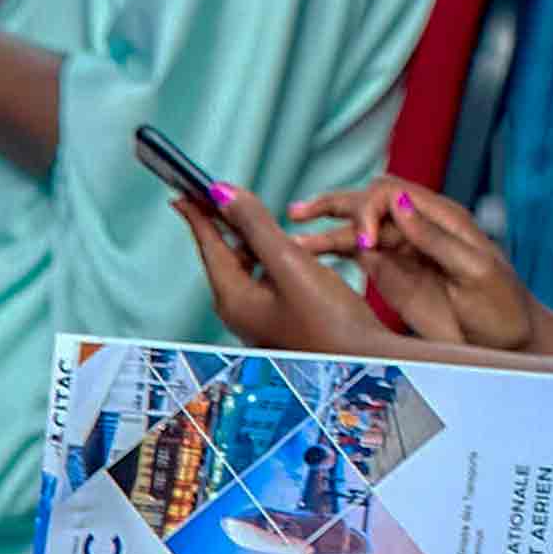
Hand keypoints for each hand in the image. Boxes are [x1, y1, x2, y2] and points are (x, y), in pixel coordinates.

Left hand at [170, 188, 408, 358]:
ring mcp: (263, 322)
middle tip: (228, 198)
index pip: (209, 246)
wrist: (368, 361)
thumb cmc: (330, 322)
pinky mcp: (286, 323)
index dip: (198, 215)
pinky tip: (291, 253)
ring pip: (250, 270)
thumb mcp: (290, 263)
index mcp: (235, 300)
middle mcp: (243, 314)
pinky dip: (272, 260)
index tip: (184, 192)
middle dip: (228, 226)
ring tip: (262, 220)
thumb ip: (256, 226)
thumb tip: (223, 195)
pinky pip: (268, 283)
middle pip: (228, 259)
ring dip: (255, 242)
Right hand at [283, 178, 536, 344]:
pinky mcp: (392, 274)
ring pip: (355, 229)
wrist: (510, 341)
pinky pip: (356, 254)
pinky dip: (331, 252)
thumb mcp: (476, 271)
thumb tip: (399, 203)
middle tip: (300, 215)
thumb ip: (436, 239)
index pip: (392, 193)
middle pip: (367, 202)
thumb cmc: (503, 306)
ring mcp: (402, 250)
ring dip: (325, 230)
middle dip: (334, 205)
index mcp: (440, 218)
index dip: (370, 208)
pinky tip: (307, 255)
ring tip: (292, 236)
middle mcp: (416, 228)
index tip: (366, 241)